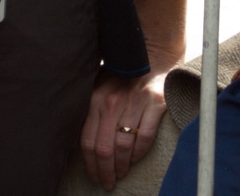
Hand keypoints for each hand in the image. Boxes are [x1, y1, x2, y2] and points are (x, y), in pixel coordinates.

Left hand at [79, 67, 168, 190]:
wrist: (151, 56)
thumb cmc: (123, 76)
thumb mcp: (101, 87)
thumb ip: (93, 110)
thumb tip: (84, 143)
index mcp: (96, 98)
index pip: (87, 140)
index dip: (90, 164)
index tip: (94, 176)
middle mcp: (113, 101)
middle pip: (104, 148)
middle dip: (105, 171)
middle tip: (107, 183)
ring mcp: (134, 102)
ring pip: (123, 146)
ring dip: (121, 167)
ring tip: (120, 175)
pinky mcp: (155, 103)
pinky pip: (144, 138)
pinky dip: (138, 154)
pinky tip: (134, 160)